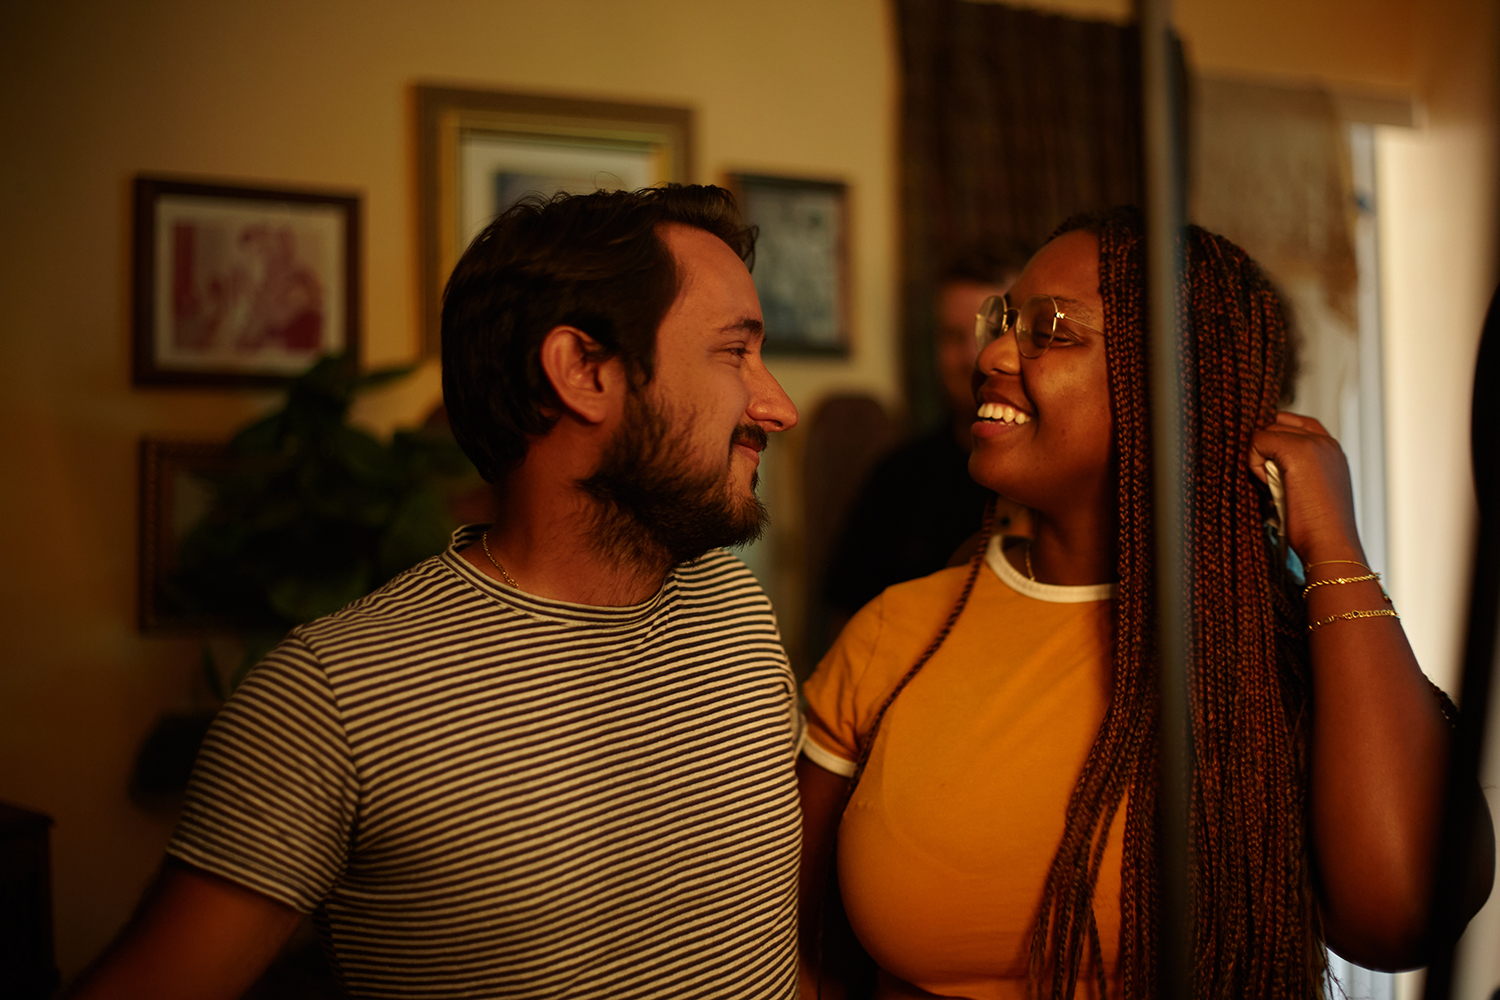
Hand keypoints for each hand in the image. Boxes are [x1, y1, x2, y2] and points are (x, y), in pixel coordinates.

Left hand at [1248, 411, 1365, 564]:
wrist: (1330, 545)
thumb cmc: (1315, 528)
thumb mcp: (1306, 489)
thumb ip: (1293, 468)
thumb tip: (1263, 458)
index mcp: (1331, 450)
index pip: (1293, 423)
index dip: (1273, 441)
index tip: (1271, 470)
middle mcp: (1326, 441)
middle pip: (1276, 423)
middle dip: (1264, 449)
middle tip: (1270, 482)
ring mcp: (1315, 443)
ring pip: (1266, 430)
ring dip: (1259, 457)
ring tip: (1273, 486)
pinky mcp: (1300, 451)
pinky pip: (1258, 440)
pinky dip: (1254, 464)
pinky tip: (1268, 486)